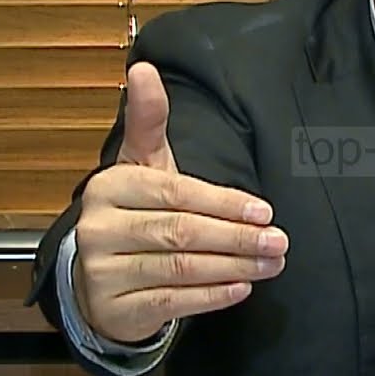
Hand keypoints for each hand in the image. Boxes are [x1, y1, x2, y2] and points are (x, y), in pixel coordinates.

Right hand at [72, 62, 288, 343]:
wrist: (95, 278)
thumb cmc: (134, 211)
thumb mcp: (142, 164)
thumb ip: (149, 119)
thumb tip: (143, 67)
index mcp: (111, 185)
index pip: (177, 192)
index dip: (225, 203)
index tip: (265, 211)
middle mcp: (99, 227)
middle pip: (182, 231)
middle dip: (238, 238)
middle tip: (279, 242)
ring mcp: (102, 272)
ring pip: (180, 268)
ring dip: (234, 267)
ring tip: (271, 264)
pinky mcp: (113, 309)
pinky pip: (170, 303)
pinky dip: (211, 296)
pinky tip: (241, 288)